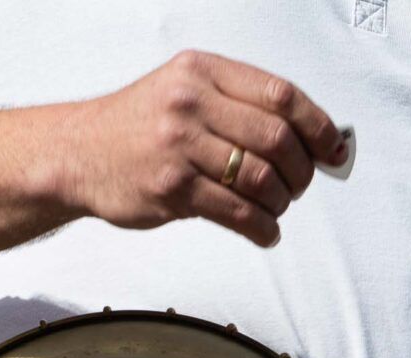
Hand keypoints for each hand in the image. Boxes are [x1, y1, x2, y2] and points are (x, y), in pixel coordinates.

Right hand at [53, 50, 346, 246]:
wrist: (77, 154)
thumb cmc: (138, 127)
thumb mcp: (184, 92)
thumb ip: (239, 105)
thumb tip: (309, 138)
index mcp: (202, 72)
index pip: (281, 94)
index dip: (318, 125)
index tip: (334, 149)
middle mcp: (191, 103)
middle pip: (277, 138)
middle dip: (302, 170)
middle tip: (300, 185)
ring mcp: (180, 146)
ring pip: (261, 179)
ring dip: (281, 202)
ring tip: (276, 208)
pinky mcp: (172, 188)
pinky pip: (238, 213)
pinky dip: (263, 228)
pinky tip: (265, 232)